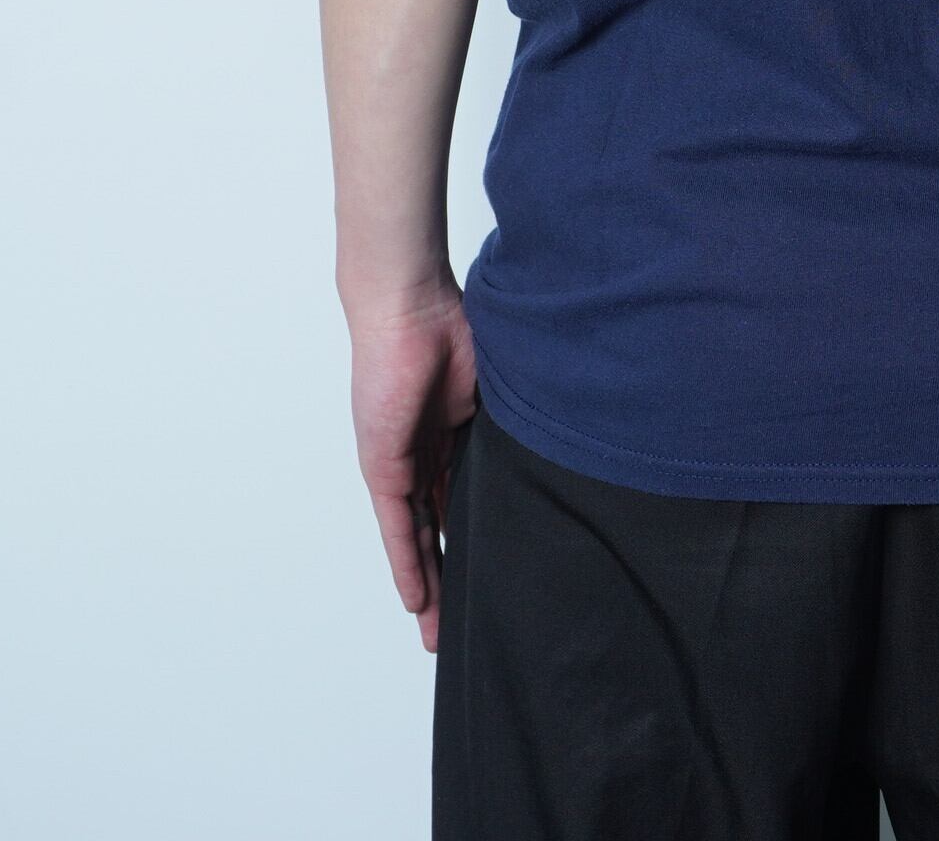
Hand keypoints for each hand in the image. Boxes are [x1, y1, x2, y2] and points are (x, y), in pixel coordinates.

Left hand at [345, 280, 477, 652]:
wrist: (410, 306)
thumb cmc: (454, 325)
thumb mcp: (493, 388)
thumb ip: (509, 425)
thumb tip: (554, 445)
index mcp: (451, 434)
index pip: (462, 500)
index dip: (474, 538)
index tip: (491, 572)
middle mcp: (422, 455)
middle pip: (438, 529)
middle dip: (449, 577)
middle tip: (457, 626)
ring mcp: (401, 462)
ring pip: (417, 537)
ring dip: (428, 584)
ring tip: (439, 631)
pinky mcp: (384, 465)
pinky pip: (397, 525)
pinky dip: (408, 562)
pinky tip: (418, 598)